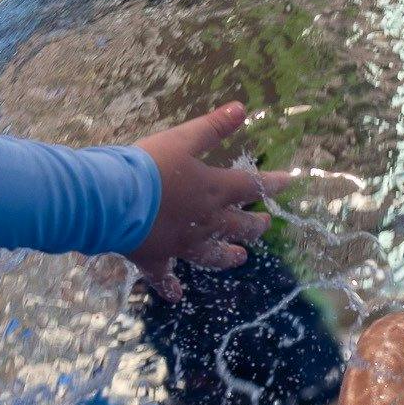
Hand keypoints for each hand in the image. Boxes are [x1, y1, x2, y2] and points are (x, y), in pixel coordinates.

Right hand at [130, 101, 281, 299]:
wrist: (113, 199)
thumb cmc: (148, 165)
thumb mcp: (182, 139)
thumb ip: (212, 126)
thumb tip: (242, 109)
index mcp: (214, 190)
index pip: (252, 186)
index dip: (273, 183)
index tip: (290, 182)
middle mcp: (205, 221)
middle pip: (239, 226)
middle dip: (255, 226)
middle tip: (265, 224)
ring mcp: (182, 244)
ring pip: (212, 255)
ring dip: (227, 257)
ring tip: (240, 258)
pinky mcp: (156, 257)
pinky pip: (165, 276)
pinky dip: (169, 285)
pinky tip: (175, 296)